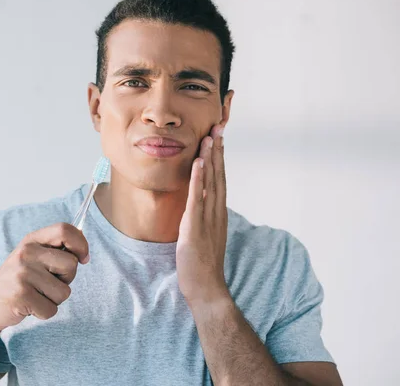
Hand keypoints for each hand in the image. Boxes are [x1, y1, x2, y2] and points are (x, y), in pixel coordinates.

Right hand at [0, 222, 89, 332]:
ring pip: (64, 292)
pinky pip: (52, 309)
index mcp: (31, 241)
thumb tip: (83, 253)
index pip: (65, 230)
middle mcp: (26, 253)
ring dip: (54, 299)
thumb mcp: (32, 259)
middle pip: (71, 265)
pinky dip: (44, 312)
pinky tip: (28, 306)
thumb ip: (54, 251)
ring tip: (34, 295)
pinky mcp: (21, 295)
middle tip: (45, 284)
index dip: (81, 244)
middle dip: (66, 280)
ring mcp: (22, 273)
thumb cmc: (18, 282)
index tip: (83, 258)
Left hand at [176, 124, 228, 302]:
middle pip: (219, 176)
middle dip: (218, 151)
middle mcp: (216, 213)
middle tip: (218, 127)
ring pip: (212, 183)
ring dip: (211, 159)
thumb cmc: (201, 265)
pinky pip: (198, 199)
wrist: (206, 288)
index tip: (218, 139)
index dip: (219, 159)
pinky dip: (199, 180)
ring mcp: (208, 220)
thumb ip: (202, 219)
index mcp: (217, 214)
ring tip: (210, 137)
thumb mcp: (203, 236)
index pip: (220, 180)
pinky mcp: (196, 228)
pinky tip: (199, 163)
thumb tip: (197, 204)